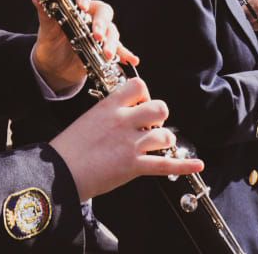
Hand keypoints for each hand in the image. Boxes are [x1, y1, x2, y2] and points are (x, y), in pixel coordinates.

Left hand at [32, 0, 135, 94]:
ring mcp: (100, 31)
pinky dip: (125, 54)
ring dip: (111, 41)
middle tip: (96, 35)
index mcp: (75, 4)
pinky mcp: (105, 47)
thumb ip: (45, 15)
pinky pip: (119, 49)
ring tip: (106, 54)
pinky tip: (131, 60)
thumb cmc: (50, 43)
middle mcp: (90, 14)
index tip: (82, 5)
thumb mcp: (46, 30)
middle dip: (101, 23)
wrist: (54, 67)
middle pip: (103, 10)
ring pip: (112, 30)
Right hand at [48, 77, 202, 201]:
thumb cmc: (69, 148)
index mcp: (109, 106)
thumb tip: (127, 115)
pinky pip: (165, 165)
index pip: (139, 86)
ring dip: (165, 142)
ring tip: (156, 147)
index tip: (141, 105)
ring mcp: (130, 144)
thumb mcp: (88, 119)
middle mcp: (123, 121)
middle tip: (150, 128)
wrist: (60, 171)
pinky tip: (198, 165)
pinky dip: (185, 165)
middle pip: (160, 108)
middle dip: (159, 119)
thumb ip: (109, 113)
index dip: (146, 95)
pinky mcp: (134, 166)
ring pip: (165, 136)